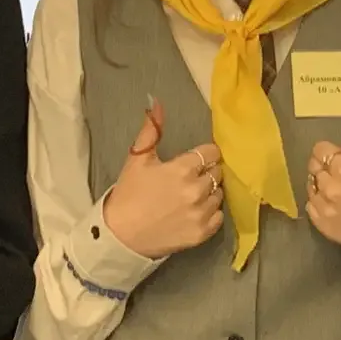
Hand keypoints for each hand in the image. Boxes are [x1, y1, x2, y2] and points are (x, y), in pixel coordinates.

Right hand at [102, 96, 224, 257]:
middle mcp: (197, 190)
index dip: (204, 154)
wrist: (120, 236)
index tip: (195, 160)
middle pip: (218, 172)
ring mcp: (201, 213)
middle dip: (207, 172)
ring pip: (220, 194)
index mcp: (183, 168)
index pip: (211, 152)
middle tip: (190, 178)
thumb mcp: (137, 159)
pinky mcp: (202, 233)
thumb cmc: (129, 194)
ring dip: (209, 193)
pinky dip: (210, 213)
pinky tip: (194, 212)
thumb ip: (151, 130)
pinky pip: (219, 217)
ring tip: (191, 196)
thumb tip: (156, 102)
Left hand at [306, 93, 340, 262]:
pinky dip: (320, 203)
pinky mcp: (322, 226)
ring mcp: (324, 209)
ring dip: (322, 184)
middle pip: (314, 166)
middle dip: (327, 167)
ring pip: (310, 185)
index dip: (333, 153)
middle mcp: (330, 188)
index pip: (321, 149)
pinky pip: (310, 205)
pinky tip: (338, 205)